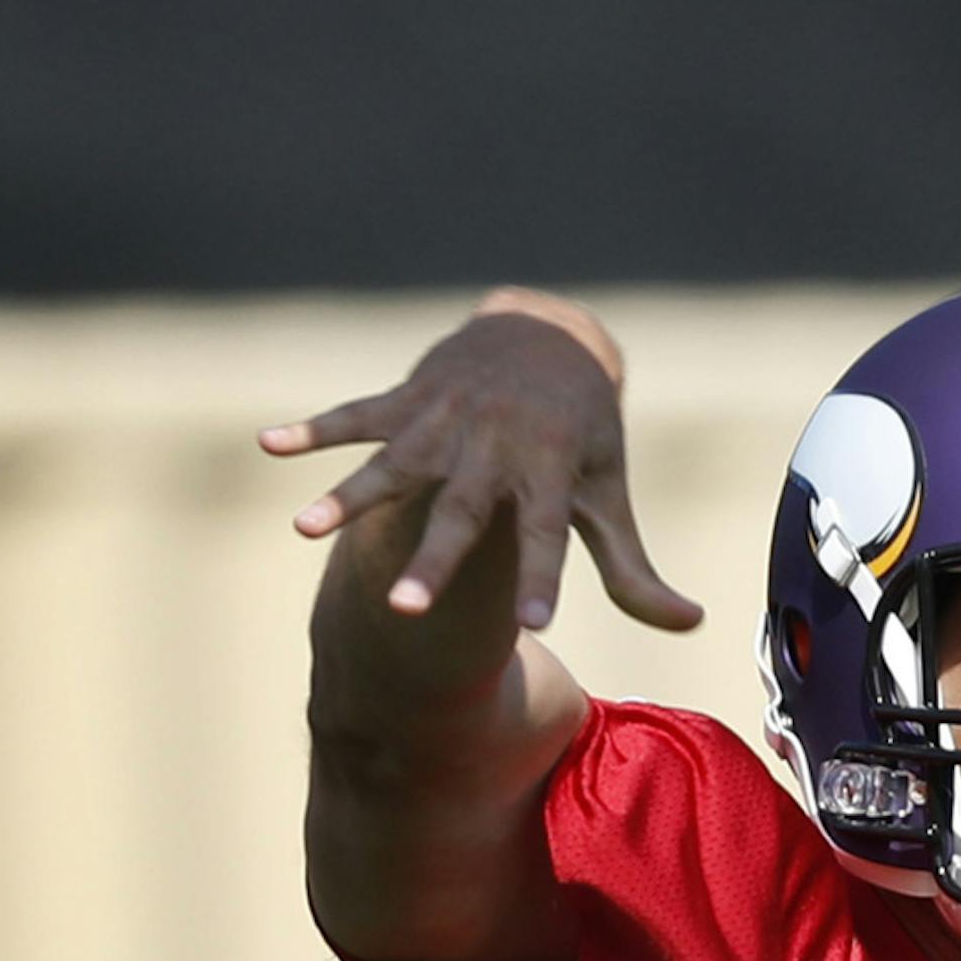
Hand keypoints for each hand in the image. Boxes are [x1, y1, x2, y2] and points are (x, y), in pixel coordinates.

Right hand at [259, 288, 704, 630]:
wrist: (550, 334)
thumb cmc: (581, 436)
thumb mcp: (608, 495)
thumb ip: (635, 570)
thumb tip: (692, 625)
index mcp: (546, 473)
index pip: (548, 535)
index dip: (546, 577)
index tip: (539, 623)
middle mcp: (494, 448)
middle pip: (461, 513)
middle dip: (434, 561)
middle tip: (405, 613)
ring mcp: (446, 420)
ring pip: (392, 463)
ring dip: (347, 495)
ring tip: (300, 530)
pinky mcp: (411, 396)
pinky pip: (357, 412)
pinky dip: (314, 429)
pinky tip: (267, 445)